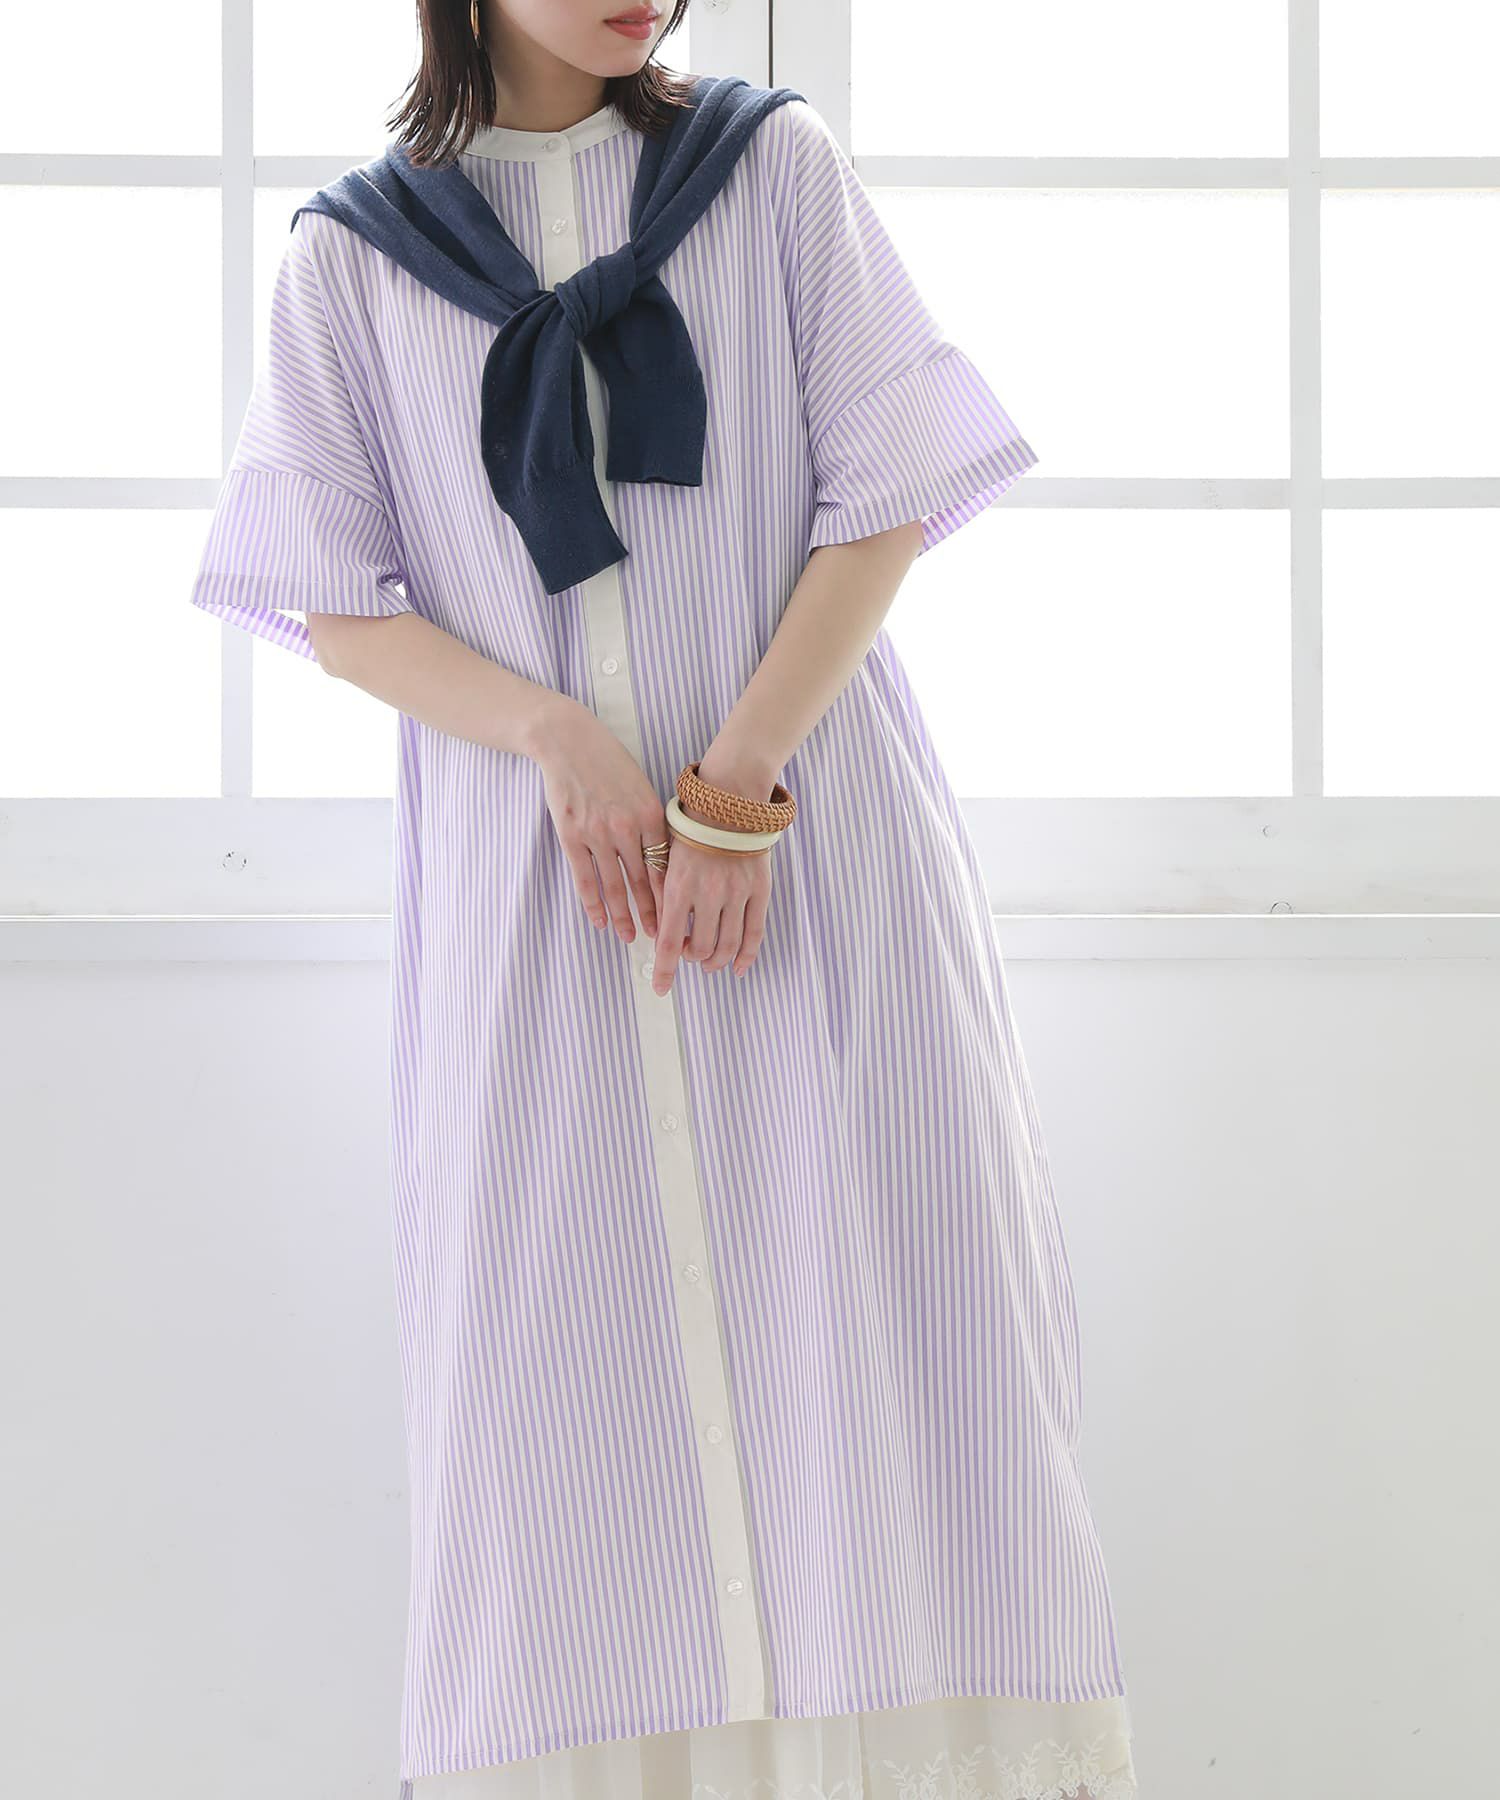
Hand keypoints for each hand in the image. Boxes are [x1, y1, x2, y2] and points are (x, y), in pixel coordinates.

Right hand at [533, 698, 666, 943]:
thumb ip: (653, 822)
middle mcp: (627, 827)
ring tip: (629, 937)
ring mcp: (598, 833)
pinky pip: (585, 878)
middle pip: (642, 881)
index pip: (665, 866)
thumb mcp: (642, 788)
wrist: (569, 742)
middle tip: (659, 938)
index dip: (671, 896)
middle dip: (652, 913)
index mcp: (651, 815)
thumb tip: (664, 859)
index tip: (678, 918)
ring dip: (623, 915)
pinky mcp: (571, 835)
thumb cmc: (610, 764)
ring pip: (614, 885)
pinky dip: (593, 903)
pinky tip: (599, 921)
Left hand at [649, 751, 778, 995]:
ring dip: (716, 960)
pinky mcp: (759, 891)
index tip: (662, 988)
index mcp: (679, 886)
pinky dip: (746, 956)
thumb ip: (665, 895)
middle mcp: (708, 894)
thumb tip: (661, 934)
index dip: (666, 970)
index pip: (669, 941)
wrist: (729, 802)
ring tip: (710, 962)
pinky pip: (754, 933)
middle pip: (699, 948)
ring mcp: (737, 894)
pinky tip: (738, 967)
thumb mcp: (667, 859)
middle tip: (689, 954)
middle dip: (692, 958)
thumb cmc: (692, 830)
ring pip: (727, 945)